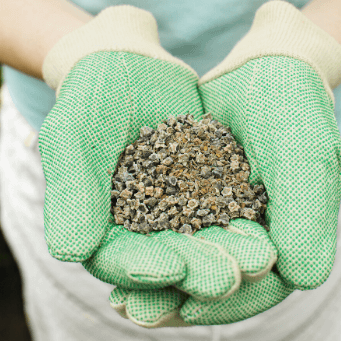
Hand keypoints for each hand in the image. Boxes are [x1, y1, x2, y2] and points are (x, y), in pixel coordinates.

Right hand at [38, 5, 275, 300]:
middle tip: (229, 277)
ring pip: (204, 241)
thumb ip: (70, 190)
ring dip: (229, 254)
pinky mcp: (210, 191)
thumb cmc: (89, 95)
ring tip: (260, 259)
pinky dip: (248, 221)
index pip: (117, 260)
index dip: (143, 269)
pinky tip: (271, 228)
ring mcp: (178, 211)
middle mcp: (141, 229)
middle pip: (168, 259)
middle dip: (198, 270)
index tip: (172, 268)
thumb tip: (69, 251)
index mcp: (99, 228)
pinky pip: (231, 210)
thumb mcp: (72, 135)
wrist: (128, 63)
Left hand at [110, 0, 340, 325]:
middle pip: (215, 282)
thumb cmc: (296, 109)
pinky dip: (143, 244)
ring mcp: (220, 220)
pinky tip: (110, 254)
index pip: (260, 287)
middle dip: (178, 299)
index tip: (185, 308)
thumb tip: (302, 279)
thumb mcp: (304, 157)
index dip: (225, 304)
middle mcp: (252, 238)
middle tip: (138, 313)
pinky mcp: (191, 199)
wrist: (267, 66)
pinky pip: (165, 230)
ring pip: (187, 262)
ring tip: (121, 300)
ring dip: (155, 282)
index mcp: (288, 240)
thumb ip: (307, 216)